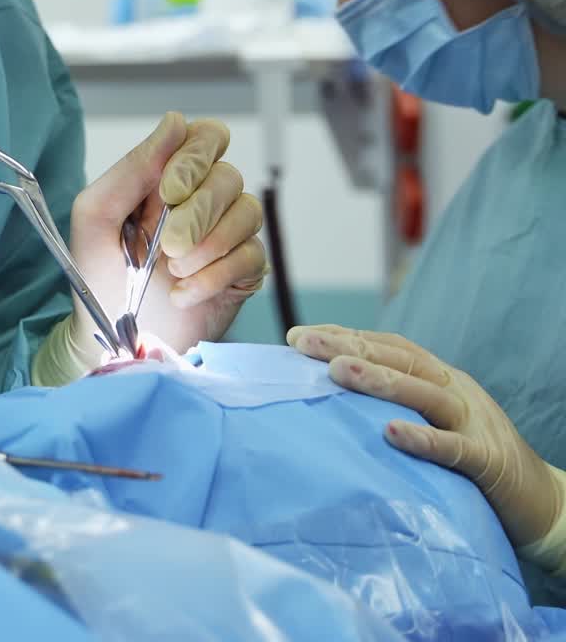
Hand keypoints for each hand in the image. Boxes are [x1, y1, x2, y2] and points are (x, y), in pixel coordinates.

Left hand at [67, 113, 266, 357]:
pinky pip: (251, 256)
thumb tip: (176, 121)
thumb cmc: (98, 272)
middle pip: (228, 176)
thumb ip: (133, 167)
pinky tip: (184, 293)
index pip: (207, 137)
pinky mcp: (242, 270)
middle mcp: (203, 197)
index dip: (195, 158)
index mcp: (167, 175)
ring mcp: (226, 233)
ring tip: (171, 270)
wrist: (110, 339)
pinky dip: (214, 277)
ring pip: (247, 213)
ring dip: (207, 246)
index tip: (170, 191)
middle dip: (197, 212)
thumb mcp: (98, 215)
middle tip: (166, 245)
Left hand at [288, 325, 564, 549]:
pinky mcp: (490, 462)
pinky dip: (424, 440)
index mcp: (438, 377)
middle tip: (303, 342)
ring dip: (380, 380)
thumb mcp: (432, 421)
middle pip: (400, 360)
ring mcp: (475, 422)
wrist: (545, 503)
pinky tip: (392, 433)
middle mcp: (455, 390)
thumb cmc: (472, 460)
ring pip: (425, 393)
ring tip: (338, 371)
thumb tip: (327, 395)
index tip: (298, 335)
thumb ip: (394, 405)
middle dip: (349, 347)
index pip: (387, 345)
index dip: (345, 335)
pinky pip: (455, 448)